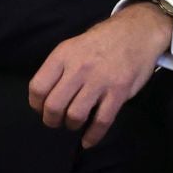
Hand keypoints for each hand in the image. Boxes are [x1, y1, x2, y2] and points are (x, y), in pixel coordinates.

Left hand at [28, 5, 169, 148]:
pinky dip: (93, 136)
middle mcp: (78, 68)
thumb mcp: (72, 46)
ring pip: (76, 115)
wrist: (136, 32)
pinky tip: (88, 141)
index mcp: (62, 55)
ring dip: (71, 125)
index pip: (38, 87)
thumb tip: (46, 95)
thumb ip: (59, 68)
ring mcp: (100, 81)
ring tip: (73, 124)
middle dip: (51, 120)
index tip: (40, 109)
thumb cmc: (100, 41)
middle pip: (54, 105)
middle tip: (55, 121)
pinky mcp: (119, 92)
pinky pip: (101, 121)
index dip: (36, 104)